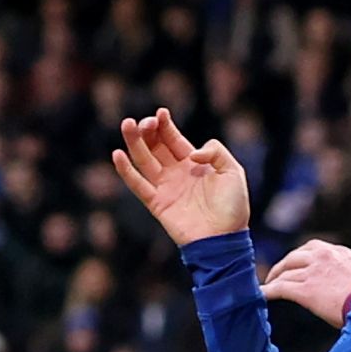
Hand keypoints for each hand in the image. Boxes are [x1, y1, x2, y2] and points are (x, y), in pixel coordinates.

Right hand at [107, 109, 248, 246]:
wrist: (225, 238)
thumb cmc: (233, 206)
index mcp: (194, 163)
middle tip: (143, 121)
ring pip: (144, 160)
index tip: (161, 113)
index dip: (165, 125)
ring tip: (127, 124)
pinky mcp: (157, 204)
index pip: (173, 139)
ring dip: (134, 142)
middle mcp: (177, 173)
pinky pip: (138, 185)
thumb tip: (191, 154)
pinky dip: (126, 171)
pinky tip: (117, 154)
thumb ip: (215, 152)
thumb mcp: (233, 171)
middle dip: (148, 130)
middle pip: (155, 146)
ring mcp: (165, 188)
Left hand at [261, 239, 350, 325]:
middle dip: (283, 266)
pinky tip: (262, 296)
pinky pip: (281, 288)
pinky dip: (269, 291)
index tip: (295, 265)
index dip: (300, 258)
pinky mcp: (305, 290)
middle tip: (276, 276)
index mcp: (340, 252)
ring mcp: (313, 272)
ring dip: (274, 279)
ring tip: (269, 287)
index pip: (313, 249)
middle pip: (294, 257)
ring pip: (285, 272)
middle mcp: (324, 256)